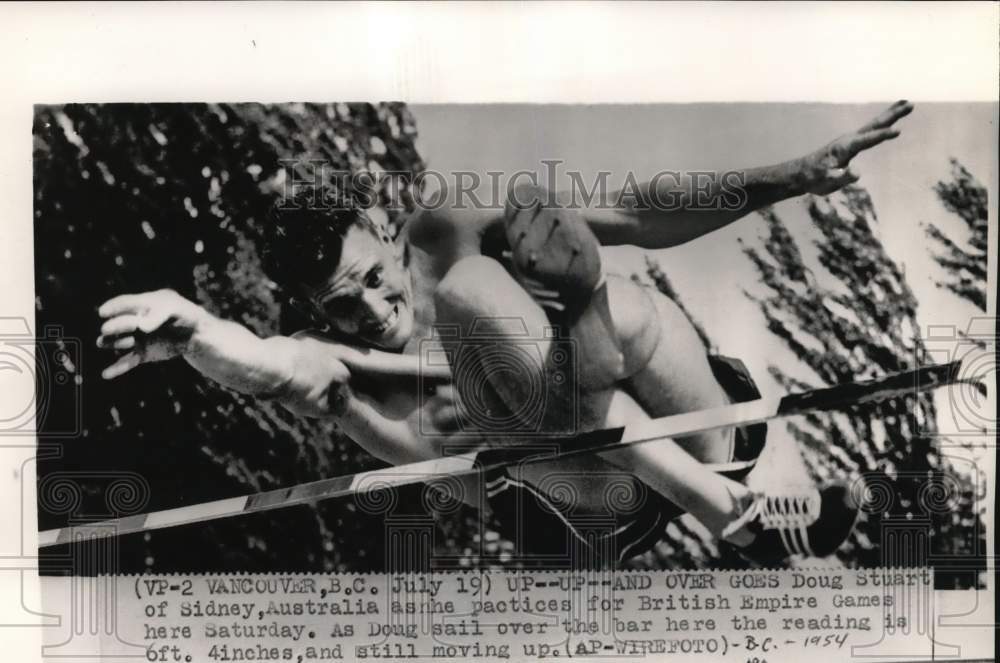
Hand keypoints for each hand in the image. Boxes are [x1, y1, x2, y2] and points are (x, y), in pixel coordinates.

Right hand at [96, 289, 210, 379]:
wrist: (195, 334)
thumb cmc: (185, 315)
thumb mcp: (175, 309)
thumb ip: (159, 315)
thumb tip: (142, 327)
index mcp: (141, 305)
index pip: (123, 304)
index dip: (112, 307)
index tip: (102, 312)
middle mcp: (134, 322)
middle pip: (119, 324)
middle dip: (114, 327)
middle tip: (108, 329)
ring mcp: (136, 339)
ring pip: (118, 342)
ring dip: (115, 343)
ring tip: (127, 343)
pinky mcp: (141, 354)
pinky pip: (127, 362)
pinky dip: (117, 368)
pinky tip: (106, 374)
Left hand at [796, 100, 912, 194]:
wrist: (802, 173)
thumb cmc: (815, 179)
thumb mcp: (827, 182)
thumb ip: (842, 177)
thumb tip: (857, 171)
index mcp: (844, 148)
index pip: (867, 141)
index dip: (882, 136)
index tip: (898, 131)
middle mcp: (849, 140)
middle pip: (874, 125)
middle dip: (892, 115)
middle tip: (911, 104)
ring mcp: (851, 140)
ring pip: (874, 125)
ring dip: (891, 114)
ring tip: (907, 104)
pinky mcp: (852, 143)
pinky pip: (871, 131)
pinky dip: (883, 123)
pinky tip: (890, 121)